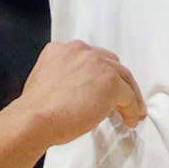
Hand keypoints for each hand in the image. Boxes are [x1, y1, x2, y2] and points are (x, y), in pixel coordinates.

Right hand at [13, 40, 145, 145]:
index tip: (101, 89)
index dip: (99, 74)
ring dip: (129, 95)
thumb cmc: (36, 110)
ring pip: (123, 77)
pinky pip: (128, 95)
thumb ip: (64, 77)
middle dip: (117, 81)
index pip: (90, 58)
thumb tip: (77, 91)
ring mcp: (97, 64)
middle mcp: (81, 50)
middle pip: (110, 63)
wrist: (35, 118)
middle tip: (122, 98)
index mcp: (63, 49)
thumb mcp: (44, 79)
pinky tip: (130, 119)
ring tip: (133, 111)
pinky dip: (132, 108)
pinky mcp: (110, 81)